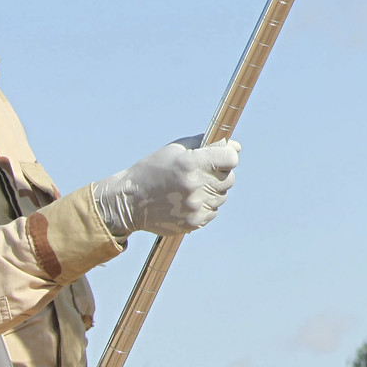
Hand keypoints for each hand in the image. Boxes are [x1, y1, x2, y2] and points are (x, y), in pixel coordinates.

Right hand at [92, 135, 241, 237]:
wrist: (130, 201)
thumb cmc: (154, 169)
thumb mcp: (176, 149)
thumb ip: (207, 144)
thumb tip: (236, 147)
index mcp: (191, 163)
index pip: (231, 158)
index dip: (227, 156)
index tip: (219, 158)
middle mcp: (195, 186)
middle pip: (229, 178)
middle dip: (220, 174)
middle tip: (200, 173)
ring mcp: (195, 206)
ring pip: (222, 196)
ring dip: (212, 191)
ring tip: (190, 188)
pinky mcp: (193, 222)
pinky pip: (213, 212)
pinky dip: (205, 206)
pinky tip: (186, 201)